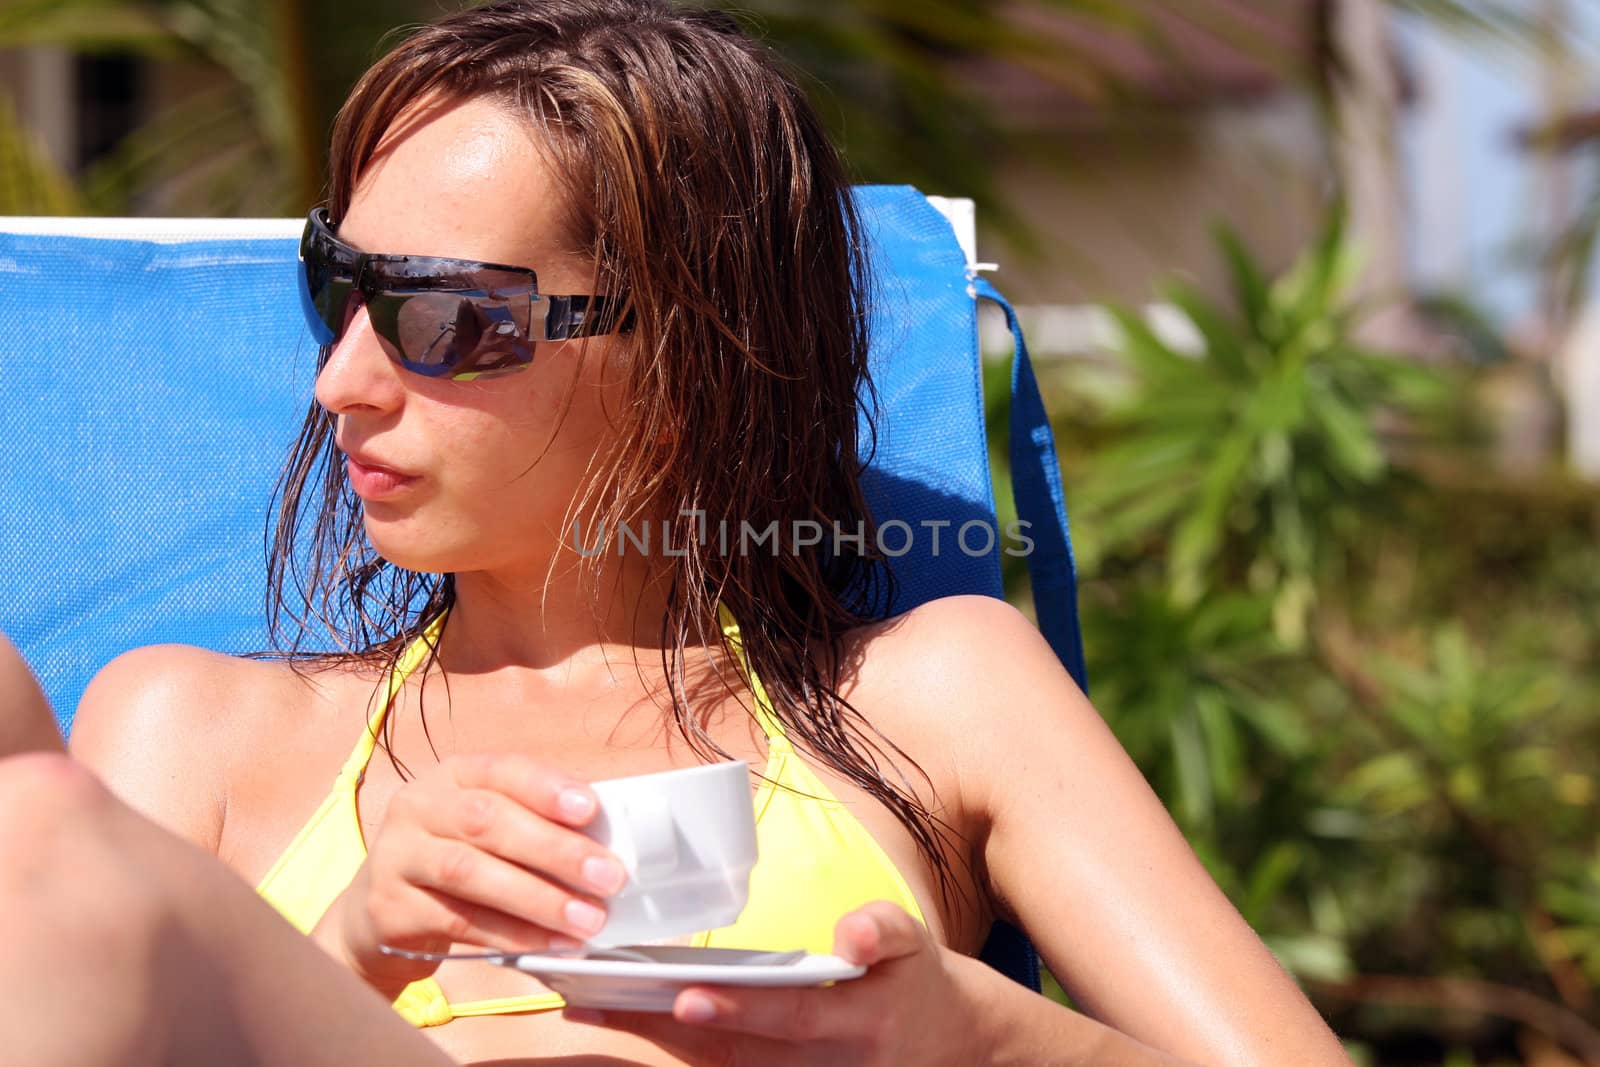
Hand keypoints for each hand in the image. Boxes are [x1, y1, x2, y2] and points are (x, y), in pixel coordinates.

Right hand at [313, 753, 628, 996]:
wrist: (376, 912)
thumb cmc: (452, 860)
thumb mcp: (482, 828)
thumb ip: (532, 822)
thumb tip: (603, 837)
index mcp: (451, 776)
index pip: (501, 770)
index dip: (546, 788)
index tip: (591, 809)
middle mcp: (417, 807)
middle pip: (486, 821)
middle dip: (554, 850)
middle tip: (607, 877)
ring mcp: (396, 856)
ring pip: (469, 873)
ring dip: (537, 898)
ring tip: (586, 919)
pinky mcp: (389, 908)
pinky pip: (457, 921)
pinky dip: (511, 934)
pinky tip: (549, 944)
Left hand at [562, 900, 985, 1065]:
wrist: (948, 1045)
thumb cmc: (914, 983)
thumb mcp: (914, 946)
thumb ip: (884, 932)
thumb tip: (852, 938)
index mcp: (852, 1024)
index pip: (785, 1017)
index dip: (737, 1010)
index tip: (684, 996)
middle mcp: (817, 1064)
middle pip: (730, 1050)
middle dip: (660, 1027)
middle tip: (596, 998)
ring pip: (715, 1065)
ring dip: (650, 1037)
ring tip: (586, 1003)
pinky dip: (672, 1049)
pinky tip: (624, 1018)